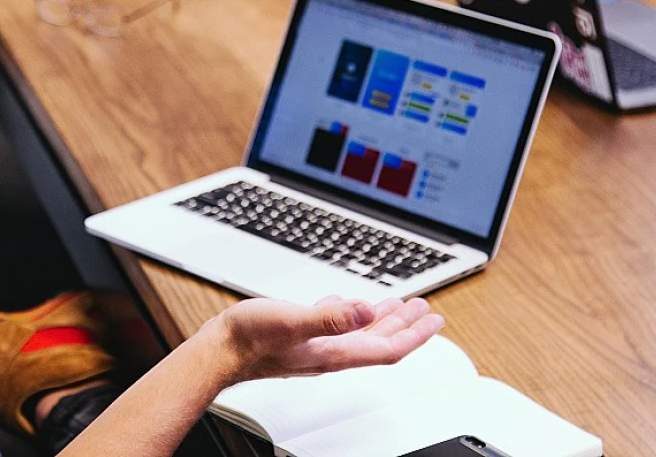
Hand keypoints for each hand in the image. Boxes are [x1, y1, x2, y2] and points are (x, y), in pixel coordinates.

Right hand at [206, 295, 443, 384]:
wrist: (221, 350)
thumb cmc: (252, 339)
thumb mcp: (293, 321)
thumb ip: (331, 317)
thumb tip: (366, 309)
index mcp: (335, 351)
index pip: (387, 348)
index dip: (415, 336)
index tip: (435, 321)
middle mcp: (331, 351)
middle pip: (379, 341)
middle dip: (406, 325)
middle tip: (425, 309)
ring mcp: (316, 345)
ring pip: (360, 333)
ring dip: (383, 319)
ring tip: (399, 306)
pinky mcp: (302, 336)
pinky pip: (337, 324)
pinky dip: (351, 314)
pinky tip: (347, 304)